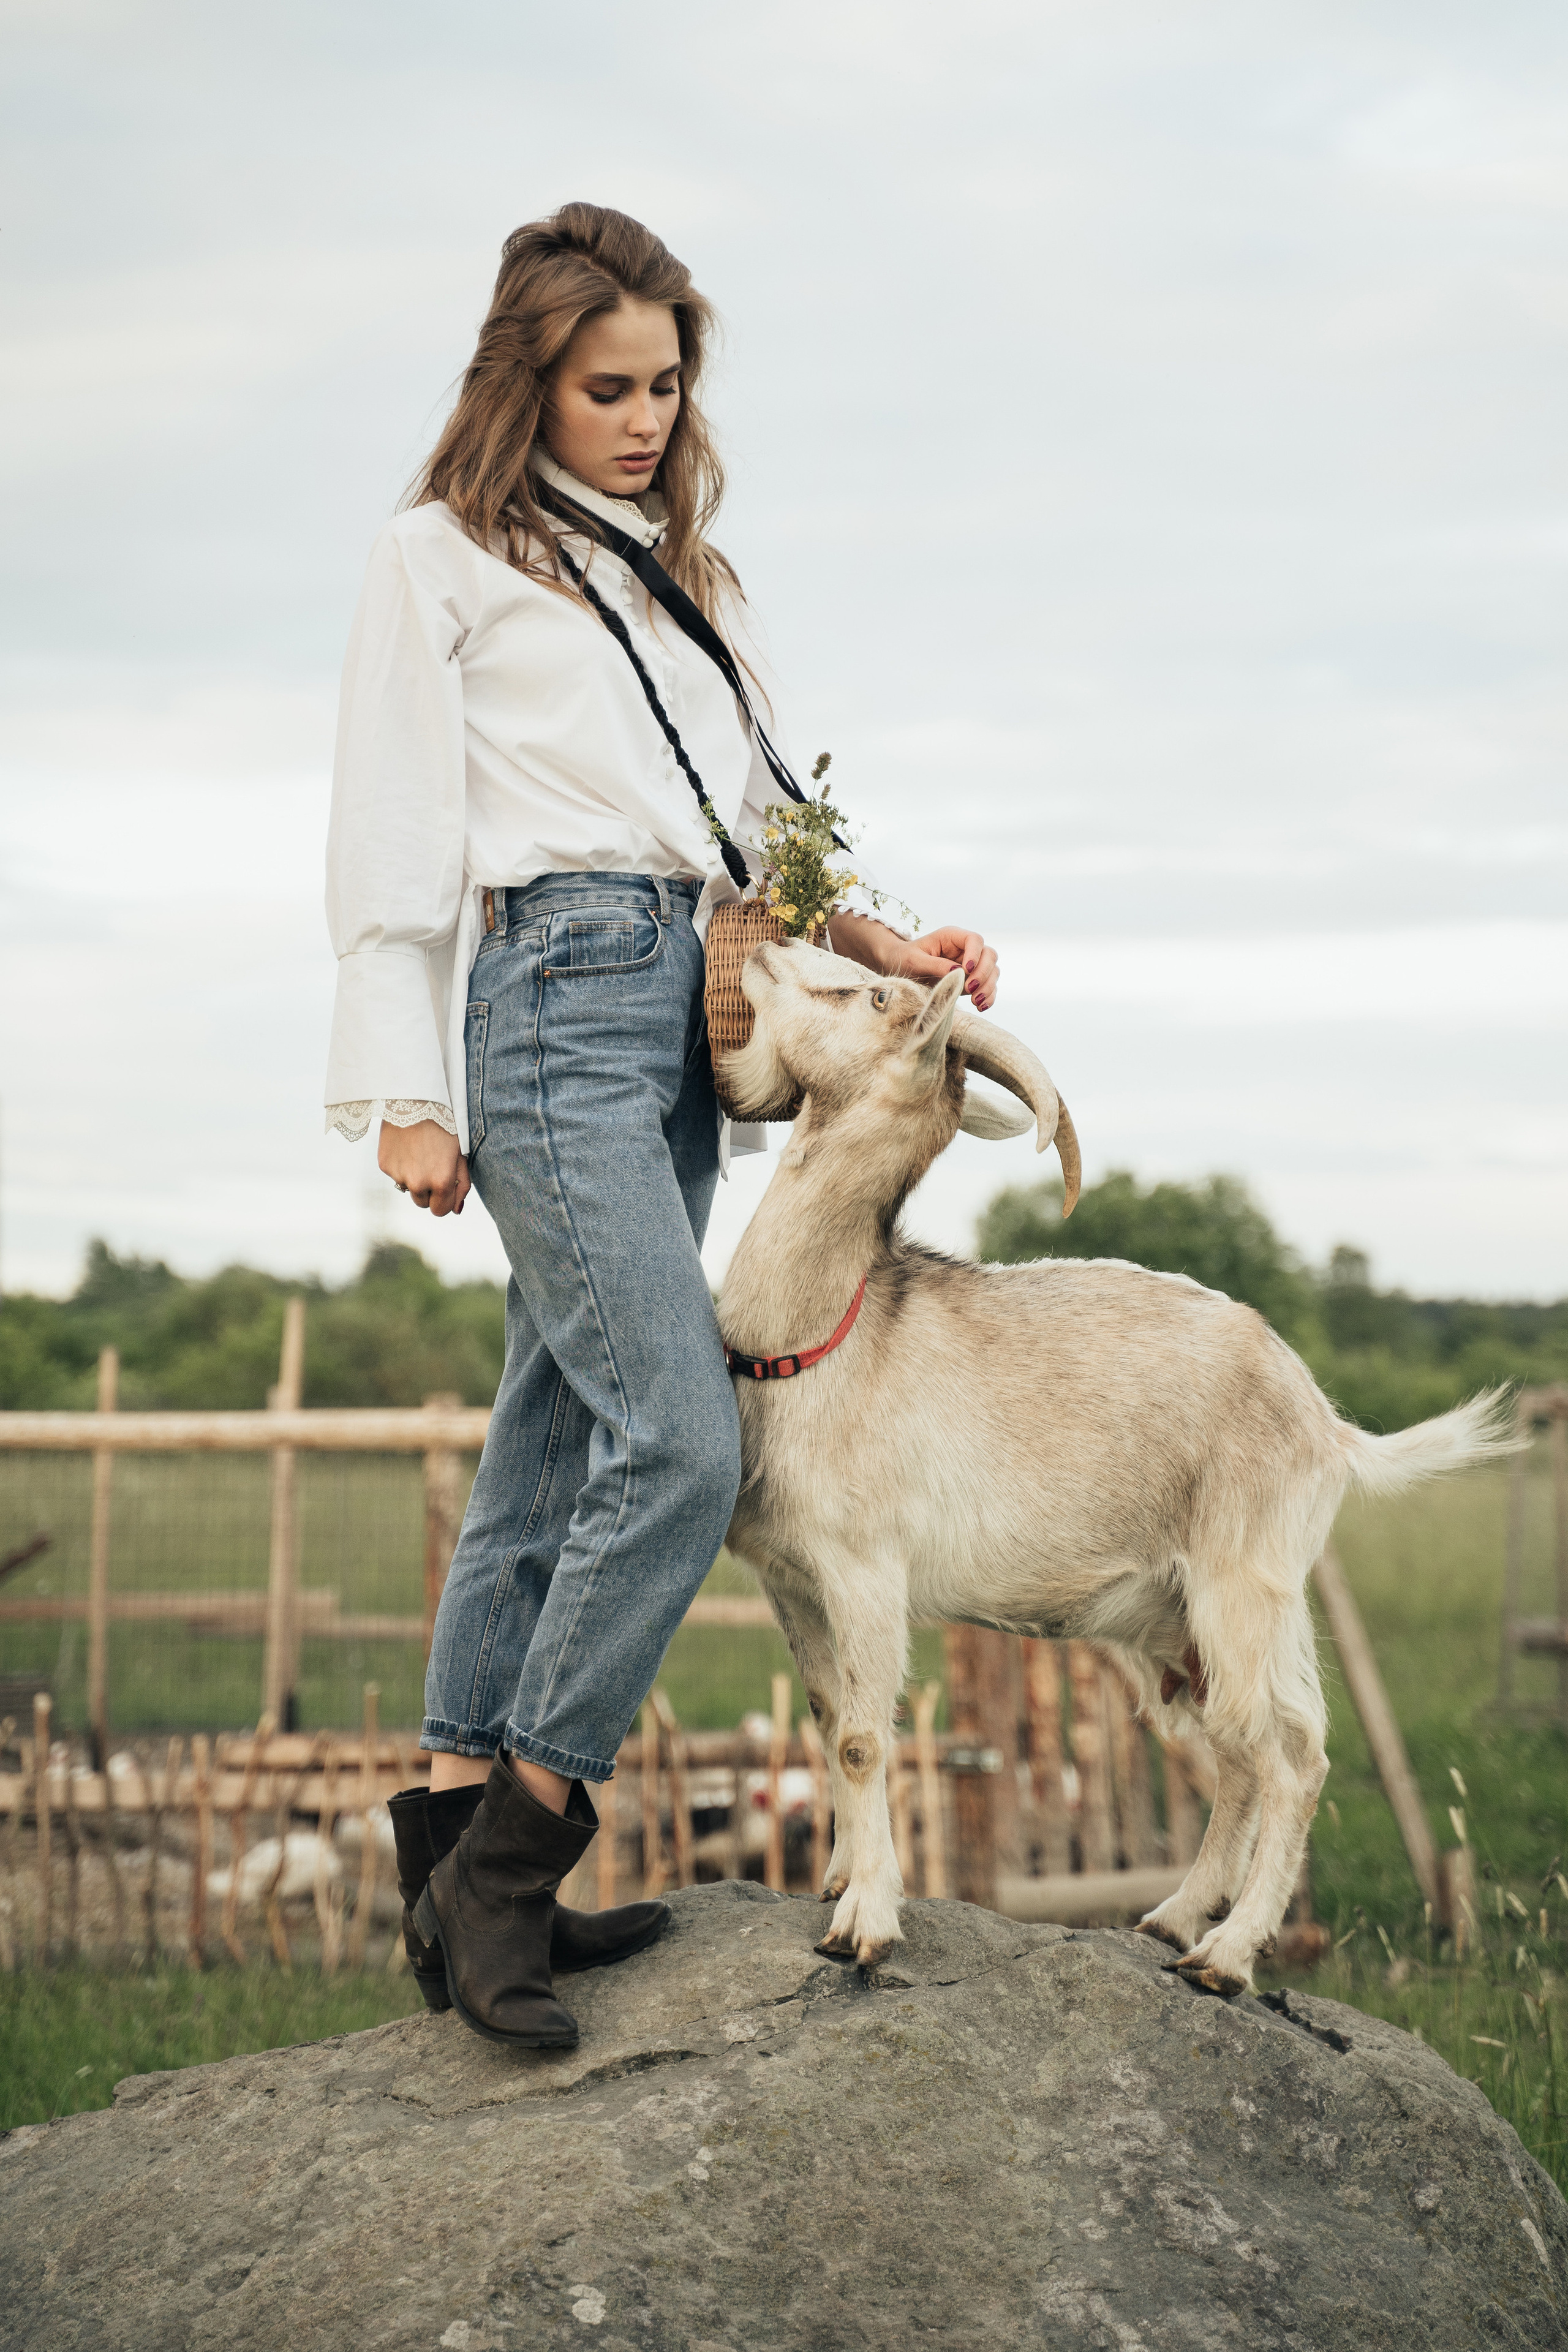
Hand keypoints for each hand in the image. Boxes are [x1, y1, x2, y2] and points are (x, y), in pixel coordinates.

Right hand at [378, 1119, 470, 1215]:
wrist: (416, 1102)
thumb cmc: (444, 1127)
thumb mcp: (460, 1154)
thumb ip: (462, 1184)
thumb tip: (457, 1210)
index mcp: (441, 1182)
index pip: (441, 1211)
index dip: (444, 1201)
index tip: (444, 1188)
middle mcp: (418, 1183)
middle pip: (423, 1203)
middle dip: (429, 1191)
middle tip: (432, 1166)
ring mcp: (399, 1175)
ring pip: (408, 1189)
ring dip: (414, 1179)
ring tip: (419, 1154)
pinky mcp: (385, 1165)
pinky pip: (395, 1175)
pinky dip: (401, 1166)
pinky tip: (407, 1147)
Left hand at [826, 914, 998, 1011]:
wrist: (900, 968)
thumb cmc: (905, 959)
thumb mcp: (915, 961)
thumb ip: (935, 965)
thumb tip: (958, 972)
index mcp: (952, 937)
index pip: (974, 940)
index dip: (975, 954)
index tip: (965, 971)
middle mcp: (965, 949)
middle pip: (989, 955)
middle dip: (984, 973)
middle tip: (970, 990)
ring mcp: (971, 965)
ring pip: (992, 971)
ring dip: (988, 987)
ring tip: (975, 1002)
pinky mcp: (971, 980)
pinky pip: (988, 986)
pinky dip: (989, 996)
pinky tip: (981, 1007)